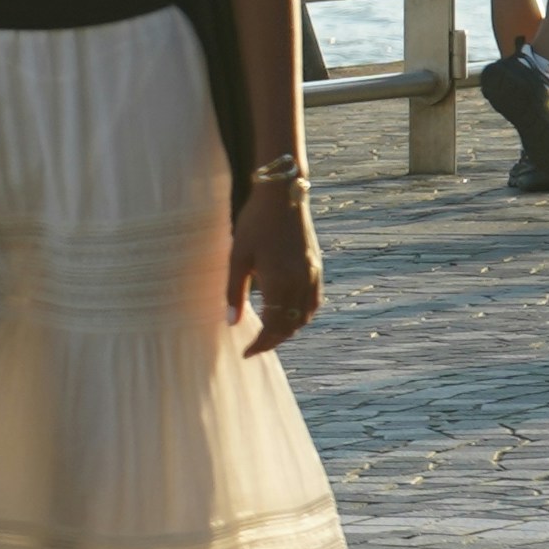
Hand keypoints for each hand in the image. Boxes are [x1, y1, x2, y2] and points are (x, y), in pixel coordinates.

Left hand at [229, 171, 322, 352]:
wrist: (283, 195)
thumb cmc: (255, 223)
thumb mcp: (238, 257)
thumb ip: (234, 293)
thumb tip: (232, 323)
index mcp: (281, 282)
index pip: (274, 326)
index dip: (261, 343)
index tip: (246, 353)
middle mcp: (301, 282)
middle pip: (291, 324)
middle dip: (274, 340)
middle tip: (255, 348)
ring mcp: (312, 274)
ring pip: (305, 315)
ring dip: (289, 329)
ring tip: (270, 335)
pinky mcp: (316, 266)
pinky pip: (314, 301)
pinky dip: (303, 314)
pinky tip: (291, 315)